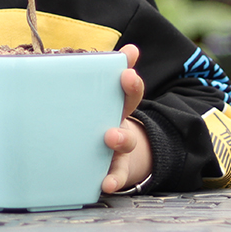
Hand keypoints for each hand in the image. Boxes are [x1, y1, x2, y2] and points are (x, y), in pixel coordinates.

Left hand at [101, 44, 152, 193]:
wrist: (112, 156)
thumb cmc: (100, 118)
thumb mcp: (103, 96)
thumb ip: (108, 71)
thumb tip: (129, 47)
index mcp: (117, 107)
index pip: (129, 91)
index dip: (130, 81)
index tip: (127, 71)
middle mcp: (121, 126)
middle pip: (128, 115)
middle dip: (128, 100)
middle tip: (124, 89)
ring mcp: (118, 150)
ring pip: (124, 144)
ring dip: (120, 139)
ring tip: (111, 136)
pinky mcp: (112, 169)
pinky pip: (115, 175)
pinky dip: (113, 180)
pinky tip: (106, 184)